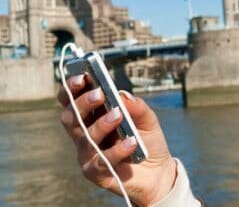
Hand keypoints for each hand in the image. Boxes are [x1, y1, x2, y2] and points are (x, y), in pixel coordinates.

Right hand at [57, 76, 176, 205]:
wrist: (157, 171)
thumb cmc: (147, 140)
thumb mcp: (147, 118)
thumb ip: (137, 106)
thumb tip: (123, 95)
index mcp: (93, 116)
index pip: (73, 100)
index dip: (72, 88)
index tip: (82, 76)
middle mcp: (85, 133)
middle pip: (70, 117)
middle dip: (82, 102)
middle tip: (99, 93)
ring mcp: (88, 153)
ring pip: (84, 137)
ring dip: (101, 124)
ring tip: (119, 115)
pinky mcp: (95, 173)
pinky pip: (100, 161)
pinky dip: (117, 150)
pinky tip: (131, 143)